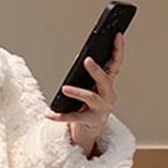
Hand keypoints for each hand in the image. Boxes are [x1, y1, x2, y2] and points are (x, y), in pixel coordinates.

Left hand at [45, 32, 124, 157]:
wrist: (90, 132)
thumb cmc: (88, 107)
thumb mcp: (90, 89)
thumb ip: (88, 76)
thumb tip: (79, 59)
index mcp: (108, 84)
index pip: (116, 64)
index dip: (118, 49)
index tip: (117, 35)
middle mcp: (108, 96)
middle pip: (105, 80)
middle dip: (96, 70)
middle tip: (87, 60)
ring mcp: (101, 109)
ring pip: (91, 97)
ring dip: (77, 92)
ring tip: (65, 88)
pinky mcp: (90, 121)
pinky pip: (73, 117)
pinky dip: (60, 116)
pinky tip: (49, 114)